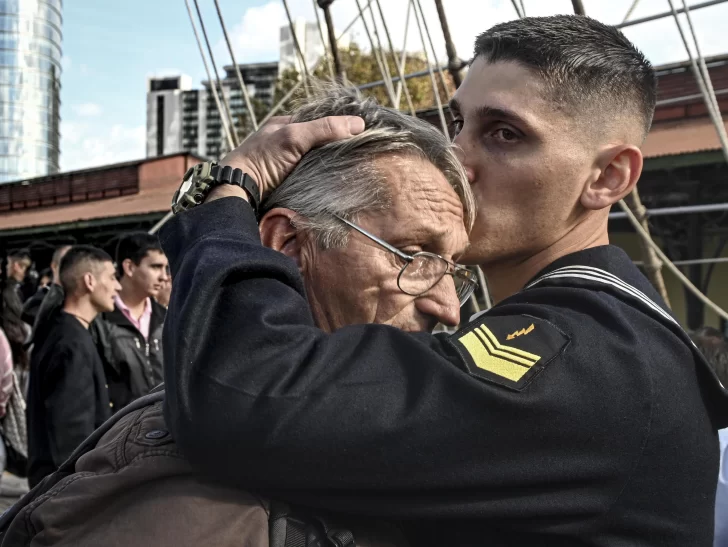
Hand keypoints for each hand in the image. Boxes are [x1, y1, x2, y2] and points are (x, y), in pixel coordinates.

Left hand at [217, 115, 364, 198]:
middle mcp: (288, 144)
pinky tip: (339, 184)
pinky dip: (326, 181)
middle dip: (339, 149)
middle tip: (363, 155)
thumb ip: (325, 129)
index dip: (341, 126)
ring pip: (320, 163)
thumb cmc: (262, 158)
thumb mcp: (294, 137)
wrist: (240, 190)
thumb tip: (360, 123)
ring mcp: (289, 165)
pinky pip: (314, 180)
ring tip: (357, 170)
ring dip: (334, 168)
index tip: (362, 133)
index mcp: (287, 125)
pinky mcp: (291, 184)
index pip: (321, 121)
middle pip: (322, 143)